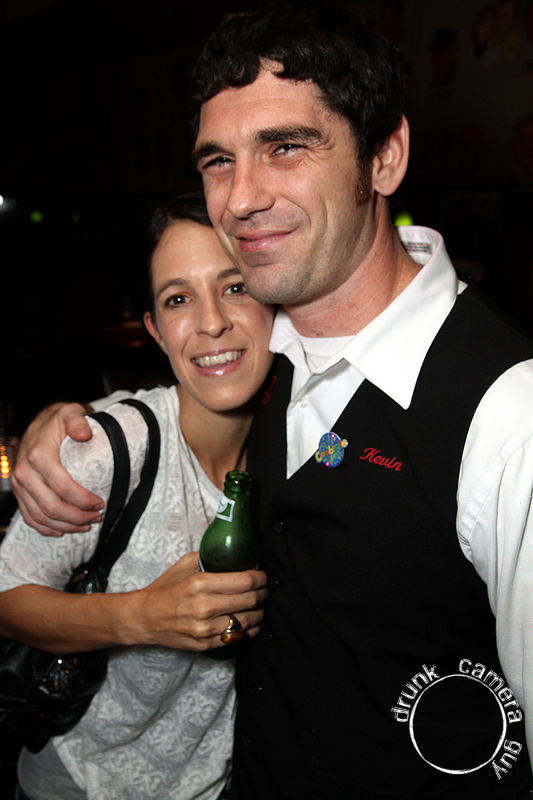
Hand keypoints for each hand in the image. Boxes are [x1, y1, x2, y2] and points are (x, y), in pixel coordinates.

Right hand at [11, 402, 103, 535]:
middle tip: (97, 516)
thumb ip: (78, 420)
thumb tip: (84, 433)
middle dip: (78, 516)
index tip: (100, 503)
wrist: (38, 426)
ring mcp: (20, 486)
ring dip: (66, 525)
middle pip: (52, 507)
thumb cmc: (57, 421)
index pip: (62, 487)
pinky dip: (47, 528)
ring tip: (86, 525)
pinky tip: (64, 530)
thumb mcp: (70, 412)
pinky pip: (30, 518)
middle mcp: (25, 473)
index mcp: (38, 455)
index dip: (83, 500)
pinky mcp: (20, 493)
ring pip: (41, 517)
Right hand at [127, 552, 267, 650]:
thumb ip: (208, 558)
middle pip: (249, 600)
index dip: (260, 578)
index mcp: (200, 584)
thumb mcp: (183, 565)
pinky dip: (249, 631)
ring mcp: (205, 628)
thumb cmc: (164, 589)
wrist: (144, 618)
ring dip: (259, 613)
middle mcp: (204, 607)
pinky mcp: (205, 644)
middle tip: (264, 590)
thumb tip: (232, 553)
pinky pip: (236, 639)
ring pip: (246, 621)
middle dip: (262, 593)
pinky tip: (252, 624)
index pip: (244, 581)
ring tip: (260, 606)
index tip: (262, 576)